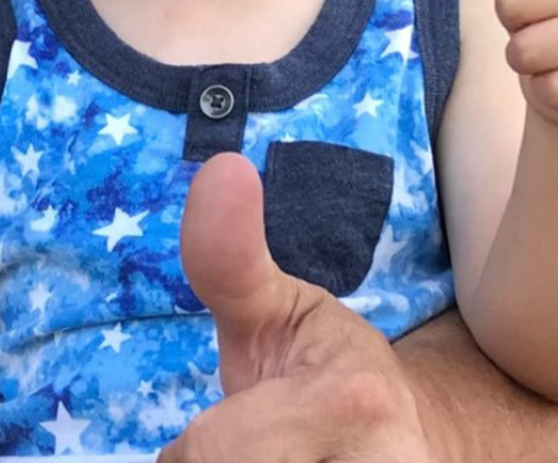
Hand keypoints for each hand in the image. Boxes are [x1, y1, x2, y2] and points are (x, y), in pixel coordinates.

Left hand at [158, 154, 444, 462]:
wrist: (410, 434)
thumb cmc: (326, 369)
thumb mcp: (276, 306)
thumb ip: (229, 258)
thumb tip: (222, 170)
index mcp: (349, 406)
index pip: (208, 458)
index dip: (194, 452)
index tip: (212, 438)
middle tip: (245, 450)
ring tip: (266, 456)